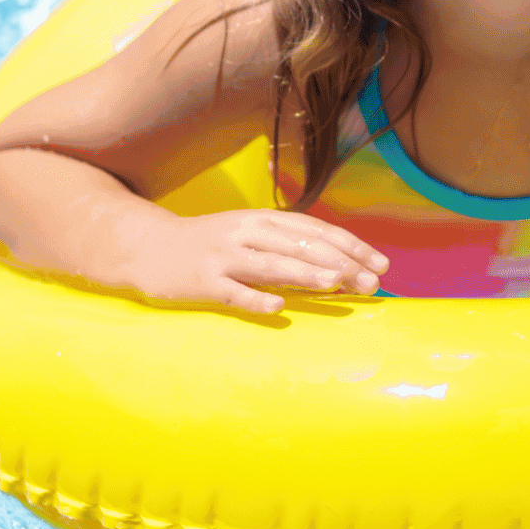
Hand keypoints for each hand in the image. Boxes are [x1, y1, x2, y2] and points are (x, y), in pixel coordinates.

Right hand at [122, 209, 388, 314]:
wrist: (146, 246)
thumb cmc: (210, 244)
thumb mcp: (251, 235)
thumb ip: (289, 246)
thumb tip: (340, 265)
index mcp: (264, 220)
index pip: (318, 231)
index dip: (352, 246)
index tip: (382, 264)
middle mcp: (248, 233)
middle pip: (301, 246)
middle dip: (340, 263)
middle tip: (371, 283)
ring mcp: (223, 256)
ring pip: (270, 264)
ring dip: (305, 273)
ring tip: (336, 284)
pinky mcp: (201, 281)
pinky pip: (232, 291)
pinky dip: (255, 298)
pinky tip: (277, 308)